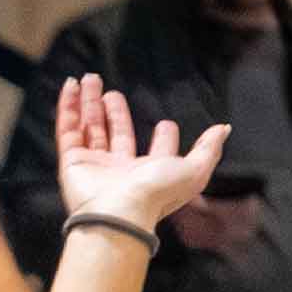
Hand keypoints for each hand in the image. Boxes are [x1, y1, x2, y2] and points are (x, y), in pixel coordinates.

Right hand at [53, 75, 225, 237]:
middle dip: (116, 113)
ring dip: (90, 104)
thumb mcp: (194, 170)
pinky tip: (72, 85)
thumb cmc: (156, 193)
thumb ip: (208, 148)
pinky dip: (68, 107)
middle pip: (117, 134)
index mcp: (149, 173)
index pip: (156, 151)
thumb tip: (224, 129)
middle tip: (113, 93)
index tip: (166, 123)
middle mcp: (121, 169)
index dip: (164, 138)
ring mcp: (94, 165)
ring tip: (91, 79)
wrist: (118, 212)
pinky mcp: (72, 162)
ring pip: (91, 128)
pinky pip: (68, 130)